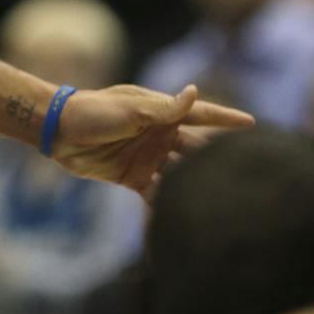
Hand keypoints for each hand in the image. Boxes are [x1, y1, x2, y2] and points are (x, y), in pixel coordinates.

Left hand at [53, 83, 253, 197]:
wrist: (60, 132)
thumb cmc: (94, 112)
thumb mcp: (131, 109)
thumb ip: (164, 108)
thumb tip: (194, 91)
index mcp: (161, 112)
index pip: (201, 114)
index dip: (226, 118)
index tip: (253, 123)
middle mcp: (160, 134)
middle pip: (196, 150)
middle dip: (216, 162)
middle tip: (244, 178)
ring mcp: (150, 157)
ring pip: (181, 174)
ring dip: (195, 187)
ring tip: (219, 206)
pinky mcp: (136, 177)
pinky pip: (158, 194)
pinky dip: (169, 205)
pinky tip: (183, 221)